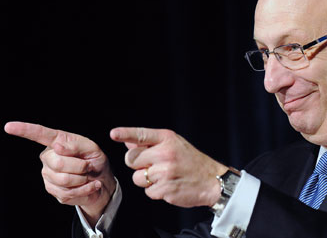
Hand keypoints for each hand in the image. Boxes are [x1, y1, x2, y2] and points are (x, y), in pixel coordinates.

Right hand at [4, 121, 115, 225]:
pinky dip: (84, 189)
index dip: (24, 130)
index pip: (39, 134)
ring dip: (82, 178)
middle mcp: (48, 157)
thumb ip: (76, 145)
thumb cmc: (94, 161)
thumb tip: (57, 146)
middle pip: (59, 162)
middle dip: (80, 166)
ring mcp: (48, 174)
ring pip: (64, 179)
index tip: (8, 126)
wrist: (101, 181)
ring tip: (87, 175)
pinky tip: (89, 185)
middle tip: (88, 166)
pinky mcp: (52, 190)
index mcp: (56, 141)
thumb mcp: (92, 148)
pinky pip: (68, 192)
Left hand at [110, 127, 227, 207]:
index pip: (141, 135)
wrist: (212, 181)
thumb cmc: (191, 161)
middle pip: (131, 160)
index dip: (125, 133)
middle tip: (154, 165)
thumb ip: (151, 144)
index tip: (113, 134)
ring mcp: (165, 172)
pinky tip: (169, 185)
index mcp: (167, 139)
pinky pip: (148, 192)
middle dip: (138, 165)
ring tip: (164, 176)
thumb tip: (128, 142)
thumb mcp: (174, 145)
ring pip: (137, 178)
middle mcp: (165, 153)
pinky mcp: (165, 189)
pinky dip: (156, 191)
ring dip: (147, 180)